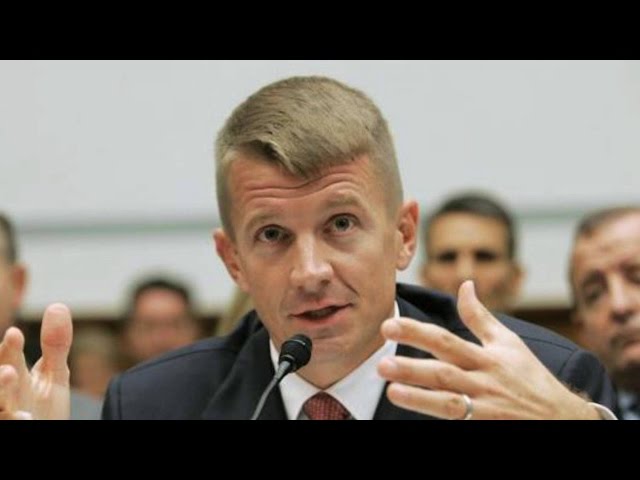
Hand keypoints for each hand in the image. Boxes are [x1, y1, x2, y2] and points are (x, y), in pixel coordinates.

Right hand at [0, 304, 72, 419]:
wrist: (46, 428)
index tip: (14, 334)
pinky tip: (27, 418)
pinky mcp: (8, 424)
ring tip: (9, 379)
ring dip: (1, 392)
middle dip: (0, 374)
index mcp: (15, 373)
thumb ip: (55, 345)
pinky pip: (7, 422)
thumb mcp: (55, 374)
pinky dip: (14, 419)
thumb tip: (57, 305)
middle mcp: (6, 392)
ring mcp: (5, 411)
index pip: (9, 356)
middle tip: (8, 370)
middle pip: (0, 379)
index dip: (10, 347)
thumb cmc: (45, 406)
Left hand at [377, 281, 599, 419]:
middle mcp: (484, 381)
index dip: (416, 333)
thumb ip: (480, 316)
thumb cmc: (531, 377)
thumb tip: (464, 284)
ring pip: (449, 403)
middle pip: (444, 372)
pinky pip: (461, 422)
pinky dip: (439, 417)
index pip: (445, 340)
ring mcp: (486, 409)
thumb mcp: (508, 342)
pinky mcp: (486, 426)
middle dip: (412, 368)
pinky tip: (416, 414)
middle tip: (382, 363)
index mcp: (485, 357)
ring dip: (420, 398)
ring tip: (391, 391)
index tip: (389, 326)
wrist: (564, 418)